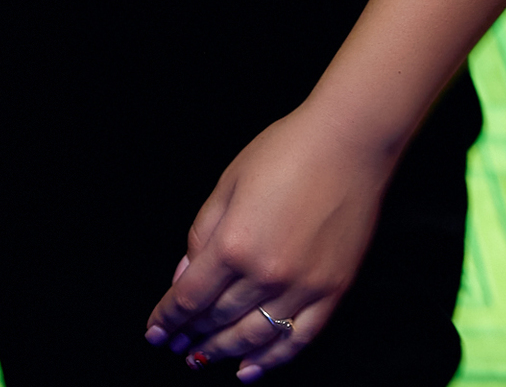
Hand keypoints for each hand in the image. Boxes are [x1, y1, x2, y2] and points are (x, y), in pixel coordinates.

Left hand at [144, 103, 393, 378]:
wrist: (349, 142)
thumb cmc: (287, 150)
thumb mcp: (229, 181)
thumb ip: (203, 232)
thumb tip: (184, 277)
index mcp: (235, 243)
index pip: (190, 296)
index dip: (168, 317)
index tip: (155, 331)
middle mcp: (266, 273)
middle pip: (218, 319)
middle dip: (192, 335)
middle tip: (175, 345)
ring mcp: (302, 287)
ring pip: (253, 336)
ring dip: (223, 352)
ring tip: (202, 359)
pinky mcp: (332, 291)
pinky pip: (298, 339)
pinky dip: (271, 360)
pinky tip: (249, 369)